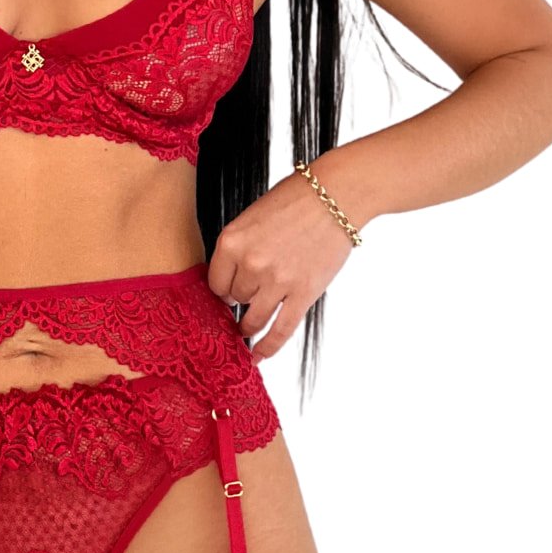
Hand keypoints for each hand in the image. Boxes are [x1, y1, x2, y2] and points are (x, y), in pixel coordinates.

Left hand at [207, 170, 359, 358]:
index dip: (222, 289)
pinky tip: (258, 356)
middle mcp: (250, 264)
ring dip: (249, 326)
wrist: (336, 196)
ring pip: (253, 318)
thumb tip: (230, 283)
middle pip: (235, 299)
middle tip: (252, 294)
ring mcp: (277, 282)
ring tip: (248, 329)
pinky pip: (280, 330)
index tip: (228, 292)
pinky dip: (268, 347)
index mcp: (231, 241)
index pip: (214, 283)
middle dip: (242, 298)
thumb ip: (238, 249)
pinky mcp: (303, 294)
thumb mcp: (252, 217)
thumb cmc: (295, 201)